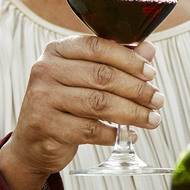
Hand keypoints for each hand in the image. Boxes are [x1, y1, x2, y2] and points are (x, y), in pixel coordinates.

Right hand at [0, 35, 164, 189]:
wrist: (32, 142)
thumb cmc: (65, 104)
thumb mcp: (85, 78)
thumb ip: (115, 62)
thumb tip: (149, 50)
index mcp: (56, 50)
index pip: (97, 47)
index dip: (129, 59)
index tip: (151, 73)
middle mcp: (45, 70)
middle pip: (102, 76)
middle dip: (137, 89)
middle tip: (158, 100)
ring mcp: (42, 98)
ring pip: (99, 104)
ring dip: (132, 113)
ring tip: (152, 119)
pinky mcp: (45, 126)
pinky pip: (89, 130)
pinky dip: (114, 134)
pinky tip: (128, 135)